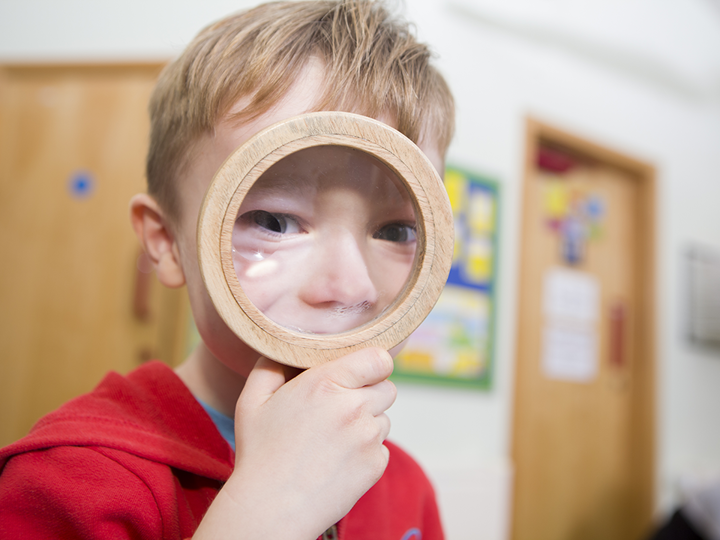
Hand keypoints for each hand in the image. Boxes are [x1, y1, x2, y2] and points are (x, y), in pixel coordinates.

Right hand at [193, 348, 396, 539]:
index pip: (379, 359)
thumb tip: (284, 351)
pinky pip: (383, 446)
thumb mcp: (252, 401)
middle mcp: (353, 407)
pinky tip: (339, 459)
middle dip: (369, 393)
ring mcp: (368, 437)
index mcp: (326, 383)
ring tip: (335, 437)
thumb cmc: (259, 454)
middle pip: (387, 387)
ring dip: (368, 421)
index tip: (361, 372)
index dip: (373, 364)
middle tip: (342, 407)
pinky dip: (367, 450)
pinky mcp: (376, 464)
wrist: (271, 508)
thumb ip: (269, 366)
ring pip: (385, 417)